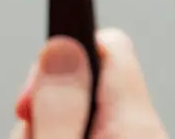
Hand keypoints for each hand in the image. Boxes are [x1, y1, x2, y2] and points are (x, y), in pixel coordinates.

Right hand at [9, 28, 168, 138]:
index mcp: (134, 124)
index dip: (64, 52)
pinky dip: (60, 133)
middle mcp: (142, 130)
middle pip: (82, 78)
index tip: (39, 80)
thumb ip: (58, 105)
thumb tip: (61, 50)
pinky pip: (86, 128)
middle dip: (47, 98)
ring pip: (79, 107)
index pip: (108, 44)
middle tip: (32, 129)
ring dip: (48, 122)